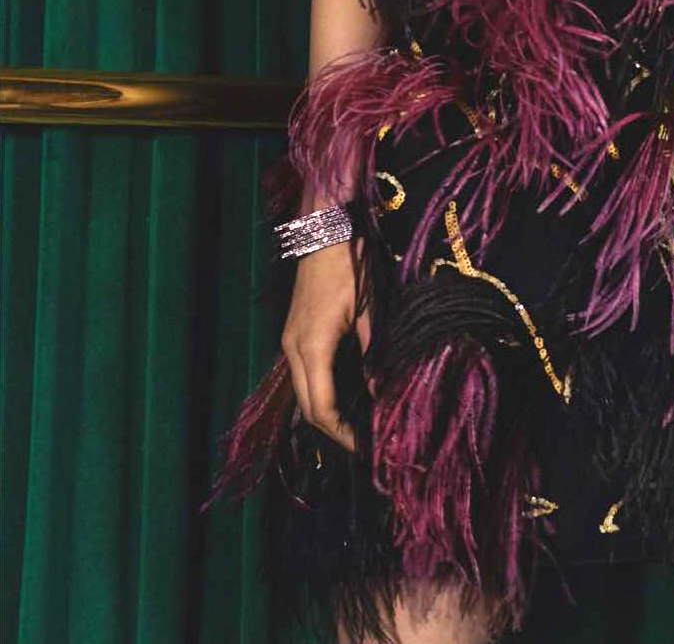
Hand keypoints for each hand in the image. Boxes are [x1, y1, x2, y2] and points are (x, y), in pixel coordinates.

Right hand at [280, 238, 372, 455]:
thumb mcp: (368, 310)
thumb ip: (372, 354)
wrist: (322, 232)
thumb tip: (379, 392)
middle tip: (361, 443)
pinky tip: (339, 397)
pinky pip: (301, 375)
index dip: (342, 432)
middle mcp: (293, 350)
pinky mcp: (292, 334)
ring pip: (301, 393)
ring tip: (353, 426)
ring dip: (323, 414)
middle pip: (307, 407)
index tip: (364, 447)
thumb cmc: (349, 267)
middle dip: (332, 430)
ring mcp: (289, 342)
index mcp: (312, 347)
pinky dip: (318, 393)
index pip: (321, 407)